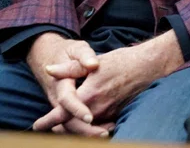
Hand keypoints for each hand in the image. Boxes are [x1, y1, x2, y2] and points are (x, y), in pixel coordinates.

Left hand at [35, 31, 183, 130]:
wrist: (150, 65)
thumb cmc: (123, 61)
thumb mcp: (96, 61)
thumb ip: (71, 68)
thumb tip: (50, 70)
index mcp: (90, 94)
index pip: (63, 113)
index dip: (48, 121)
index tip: (38, 124)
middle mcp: (99, 108)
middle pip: (72, 126)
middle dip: (60, 127)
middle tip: (49, 126)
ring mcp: (110, 113)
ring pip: (86, 128)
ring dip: (74, 128)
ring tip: (63, 125)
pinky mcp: (118, 114)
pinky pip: (99, 126)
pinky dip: (90, 127)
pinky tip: (87, 122)